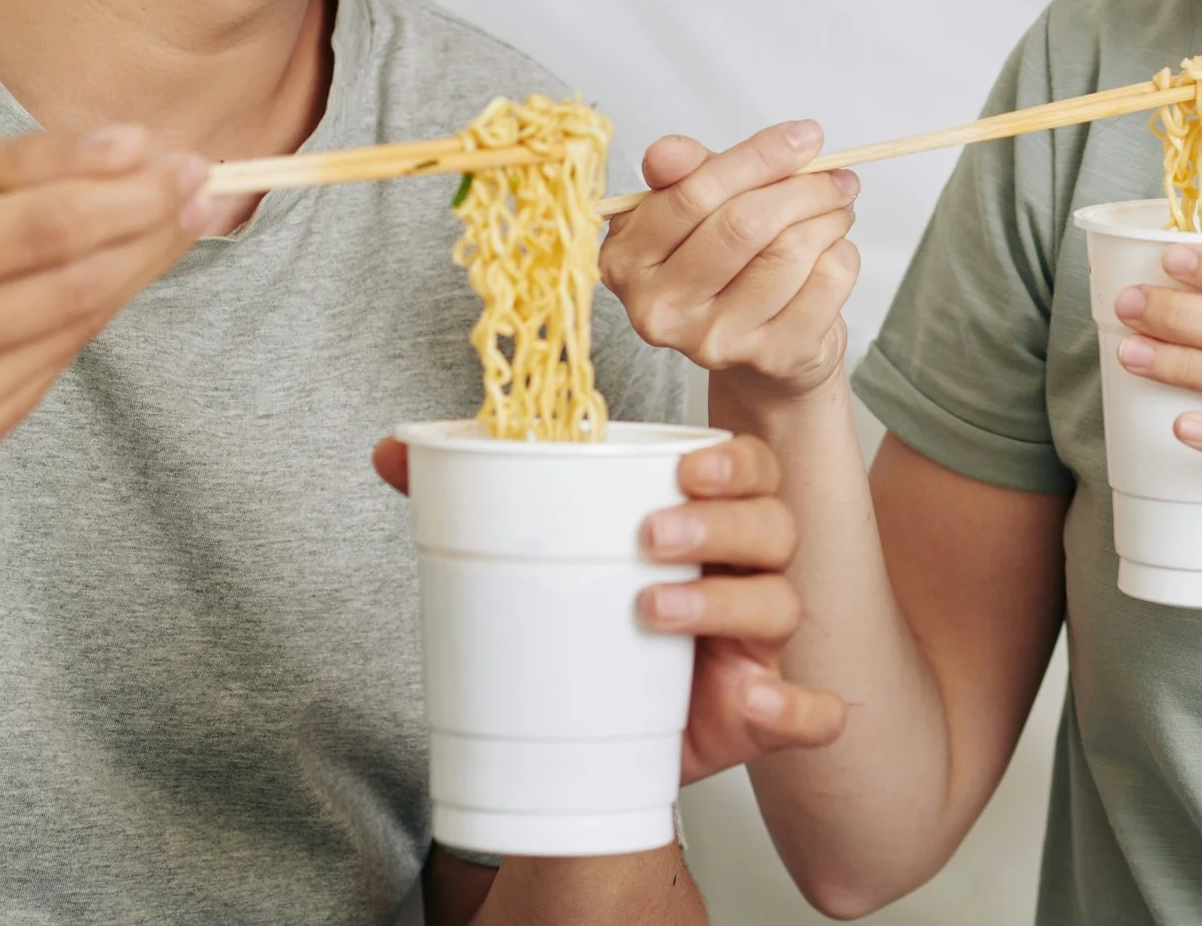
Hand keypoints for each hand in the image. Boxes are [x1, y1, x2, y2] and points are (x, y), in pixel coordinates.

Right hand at [0, 127, 209, 460]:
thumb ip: (20, 160)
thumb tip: (134, 145)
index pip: (42, 230)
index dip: (128, 194)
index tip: (182, 158)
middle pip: (75, 283)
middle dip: (152, 227)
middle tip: (202, 182)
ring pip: (81, 323)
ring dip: (144, 263)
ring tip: (180, 214)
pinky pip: (61, 356)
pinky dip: (99, 304)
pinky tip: (119, 264)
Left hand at [372, 432, 848, 784]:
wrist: (581, 748)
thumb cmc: (582, 635)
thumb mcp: (537, 566)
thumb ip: (475, 503)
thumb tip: (393, 452)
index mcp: (705, 527)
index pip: (751, 472)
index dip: (733, 463)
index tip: (683, 467)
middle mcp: (742, 578)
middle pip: (775, 529)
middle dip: (722, 523)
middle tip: (650, 536)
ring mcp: (754, 650)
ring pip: (783, 607)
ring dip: (729, 602)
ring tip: (653, 612)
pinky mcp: (756, 719)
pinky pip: (808, 715)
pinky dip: (797, 709)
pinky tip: (755, 704)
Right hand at [599, 122, 861, 401]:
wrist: (756, 347)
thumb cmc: (722, 263)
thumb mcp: (693, 210)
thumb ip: (686, 174)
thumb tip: (669, 152)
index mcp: (628, 260)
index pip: (693, 195)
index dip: (757, 157)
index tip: (803, 136)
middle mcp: (660, 308)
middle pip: (746, 224)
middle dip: (803, 187)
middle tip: (836, 175)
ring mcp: (715, 340)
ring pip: (793, 250)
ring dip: (828, 217)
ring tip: (836, 209)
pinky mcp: (772, 357)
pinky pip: (826, 281)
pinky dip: (842, 253)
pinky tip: (831, 251)